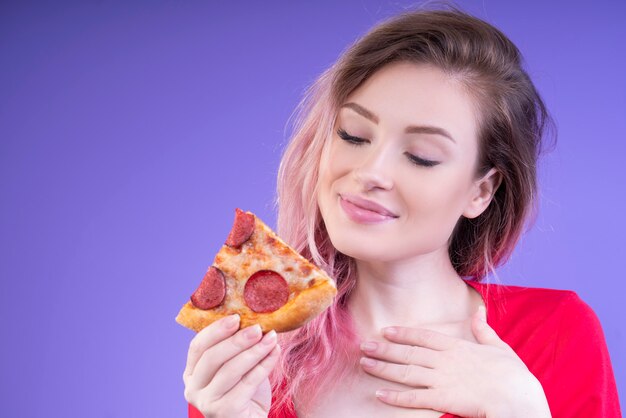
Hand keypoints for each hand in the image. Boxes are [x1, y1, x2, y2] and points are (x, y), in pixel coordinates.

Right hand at [183, 314, 280, 417]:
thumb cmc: (246, 391)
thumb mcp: (237, 365)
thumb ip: (237, 346)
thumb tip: (253, 316)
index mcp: (192, 372)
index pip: (197, 346)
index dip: (216, 330)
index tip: (236, 317)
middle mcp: (193, 388)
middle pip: (212, 357)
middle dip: (236, 340)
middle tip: (258, 327)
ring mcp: (206, 402)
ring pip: (230, 370)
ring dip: (254, 351)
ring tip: (272, 337)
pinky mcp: (224, 412)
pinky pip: (247, 383)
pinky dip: (264, 365)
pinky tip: (275, 353)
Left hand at [359, 306, 550, 417]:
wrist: (517, 398)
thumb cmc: (513, 376)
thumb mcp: (499, 347)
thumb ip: (484, 331)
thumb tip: (479, 312)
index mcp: (457, 347)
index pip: (424, 337)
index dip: (403, 333)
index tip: (387, 330)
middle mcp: (444, 361)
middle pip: (408, 353)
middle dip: (385, 349)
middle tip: (364, 345)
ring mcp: (440, 380)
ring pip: (405, 372)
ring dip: (383, 368)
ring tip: (365, 363)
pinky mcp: (441, 399)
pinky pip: (413, 398)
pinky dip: (394, 396)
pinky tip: (379, 394)